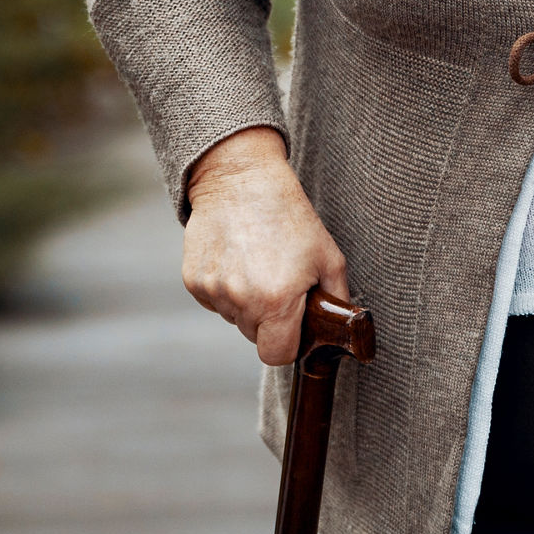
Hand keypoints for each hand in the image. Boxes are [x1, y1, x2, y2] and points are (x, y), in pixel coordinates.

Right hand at [182, 126, 347, 366]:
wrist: (242, 178)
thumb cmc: (290, 215)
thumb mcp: (328, 255)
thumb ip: (337, 300)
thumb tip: (340, 333)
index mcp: (277, 300)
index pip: (277, 355)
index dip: (289, 342)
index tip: (294, 322)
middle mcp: (240, 300)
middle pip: (254, 336)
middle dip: (268, 318)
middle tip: (278, 279)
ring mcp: (213, 290)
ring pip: (234, 317)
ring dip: (246, 301)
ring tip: (257, 261)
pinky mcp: (193, 280)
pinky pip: (214, 300)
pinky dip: (225, 287)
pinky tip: (236, 256)